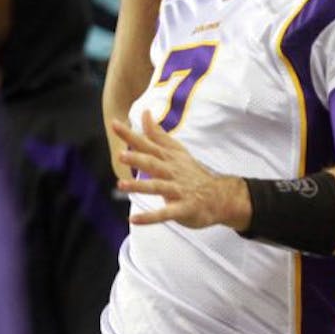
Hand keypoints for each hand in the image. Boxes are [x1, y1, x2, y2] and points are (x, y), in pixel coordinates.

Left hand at [111, 117, 248, 229]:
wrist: (220, 197)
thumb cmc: (193, 173)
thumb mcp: (176, 152)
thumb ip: (158, 134)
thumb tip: (145, 113)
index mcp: (169, 159)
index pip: (148, 145)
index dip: (131, 136)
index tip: (115, 124)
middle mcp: (172, 172)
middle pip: (153, 164)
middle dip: (137, 159)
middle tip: (120, 155)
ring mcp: (178, 191)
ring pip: (157, 187)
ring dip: (140, 186)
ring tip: (121, 185)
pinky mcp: (182, 209)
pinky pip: (165, 214)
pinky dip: (150, 217)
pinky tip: (134, 220)